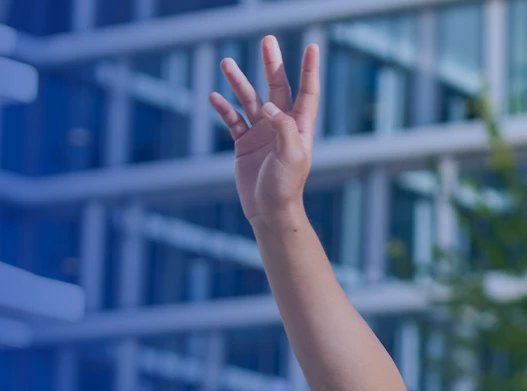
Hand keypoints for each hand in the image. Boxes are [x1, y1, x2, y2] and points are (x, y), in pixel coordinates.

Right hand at [209, 36, 318, 226]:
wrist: (269, 212)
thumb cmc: (286, 187)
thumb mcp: (291, 156)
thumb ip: (283, 127)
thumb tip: (268, 106)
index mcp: (299, 127)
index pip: (307, 92)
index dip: (309, 70)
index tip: (312, 47)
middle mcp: (281, 126)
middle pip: (277, 87)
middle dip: (272, 64)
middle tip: (267, 41)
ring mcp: (262, 133)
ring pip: (250, 100)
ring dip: (239, 82)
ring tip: (226, 62)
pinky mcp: (244, 144)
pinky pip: (232, 120)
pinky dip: (224, 108)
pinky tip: (214, 96)